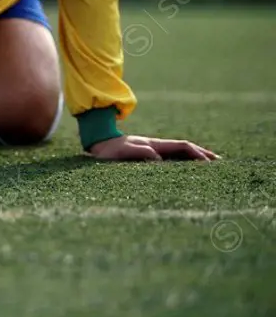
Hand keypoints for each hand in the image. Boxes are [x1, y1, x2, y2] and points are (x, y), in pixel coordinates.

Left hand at [88, 135, 219, 161]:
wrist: (97, 144)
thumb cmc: (109, 151)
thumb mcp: (124, 152)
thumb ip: (140, 152)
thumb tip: (159, 159)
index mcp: (155, 145)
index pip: (182, 147)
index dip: (197, 153)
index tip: (210, 163)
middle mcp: (157, 147)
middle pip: (185, 149)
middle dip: (202, 155)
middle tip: (219, 163)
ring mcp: (153, 151)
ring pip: (179, 154)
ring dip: (194, 159)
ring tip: (209, 167)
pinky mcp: (148, 158)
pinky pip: (170, 160)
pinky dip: (182, 163)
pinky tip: (186, 172)